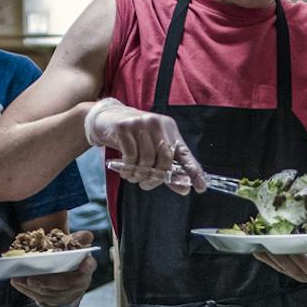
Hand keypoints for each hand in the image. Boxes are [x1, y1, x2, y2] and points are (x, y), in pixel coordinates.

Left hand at [10, 230, 96, 306]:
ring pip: (50, 294)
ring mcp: (67, 295)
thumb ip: (78, 239)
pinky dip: (27, 290)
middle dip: (48, 282)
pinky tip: (17, 282)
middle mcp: (79, 284)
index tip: (85, 264)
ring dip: (33, 288)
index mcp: (86, 268)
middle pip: (65, 285)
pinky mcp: (54, 302)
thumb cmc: (67, 256)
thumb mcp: (73, 245)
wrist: (63, 271)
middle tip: (31, 279)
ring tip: (19, 279)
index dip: (87, 266)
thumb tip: (87, 236)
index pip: (89, 267)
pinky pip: (40, 298)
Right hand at [85, 97, 205, 193]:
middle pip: (165, 159)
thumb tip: (185, 188)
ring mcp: (140, 124)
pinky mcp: (124, 128)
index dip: (193, 171)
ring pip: (147, 160)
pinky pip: (131, 156)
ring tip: (133, 177)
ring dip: (139, 175)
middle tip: (146, 184)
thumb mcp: (151, 150)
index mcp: (169, 129)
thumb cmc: (132, 137)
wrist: (105, 118)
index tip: (201, 187)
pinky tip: (125, 170)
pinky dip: (128, 169)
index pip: (185, 153)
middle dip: (156, 178)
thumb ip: (167, 169)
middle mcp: (157, 124)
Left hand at [253, 215, 306, 292]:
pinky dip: (265, 258)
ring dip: (267, 254)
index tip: (289, 245)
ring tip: (254, 240)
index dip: (299, 256)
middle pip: (290, 264)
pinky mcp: (292, 271)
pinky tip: (254, 248)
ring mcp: (299, 274)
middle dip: (277, 252)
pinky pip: (277, 266)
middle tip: (265, 238)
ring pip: (280, 265)